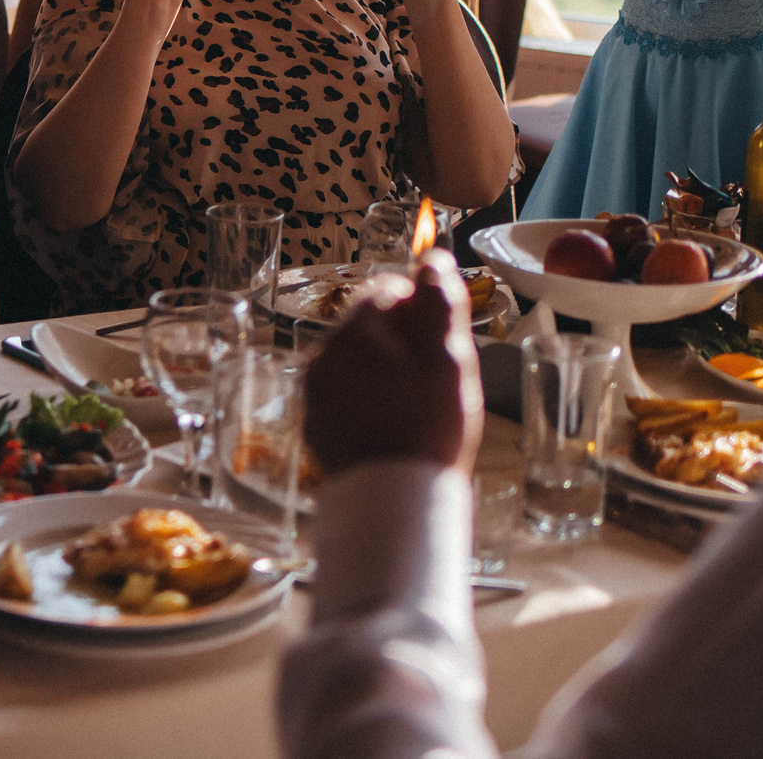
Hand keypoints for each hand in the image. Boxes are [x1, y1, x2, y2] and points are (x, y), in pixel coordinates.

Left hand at [306, 250, 480, 477]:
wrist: (394, 503)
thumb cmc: (427, 428)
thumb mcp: (447, 358)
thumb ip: (438, 303)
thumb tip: (431, 259)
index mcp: (353, 332)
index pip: (388, 290)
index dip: (421, 313)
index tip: (441, 347)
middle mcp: (323, 356)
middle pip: (370, 327)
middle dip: (402, 344)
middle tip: (432, 381)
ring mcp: (315, 393)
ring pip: (357, 362)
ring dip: (385, 373)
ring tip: (415, 408)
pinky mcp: (316, 427)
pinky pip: (346, 397)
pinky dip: (368, 402)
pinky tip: (393, 427)